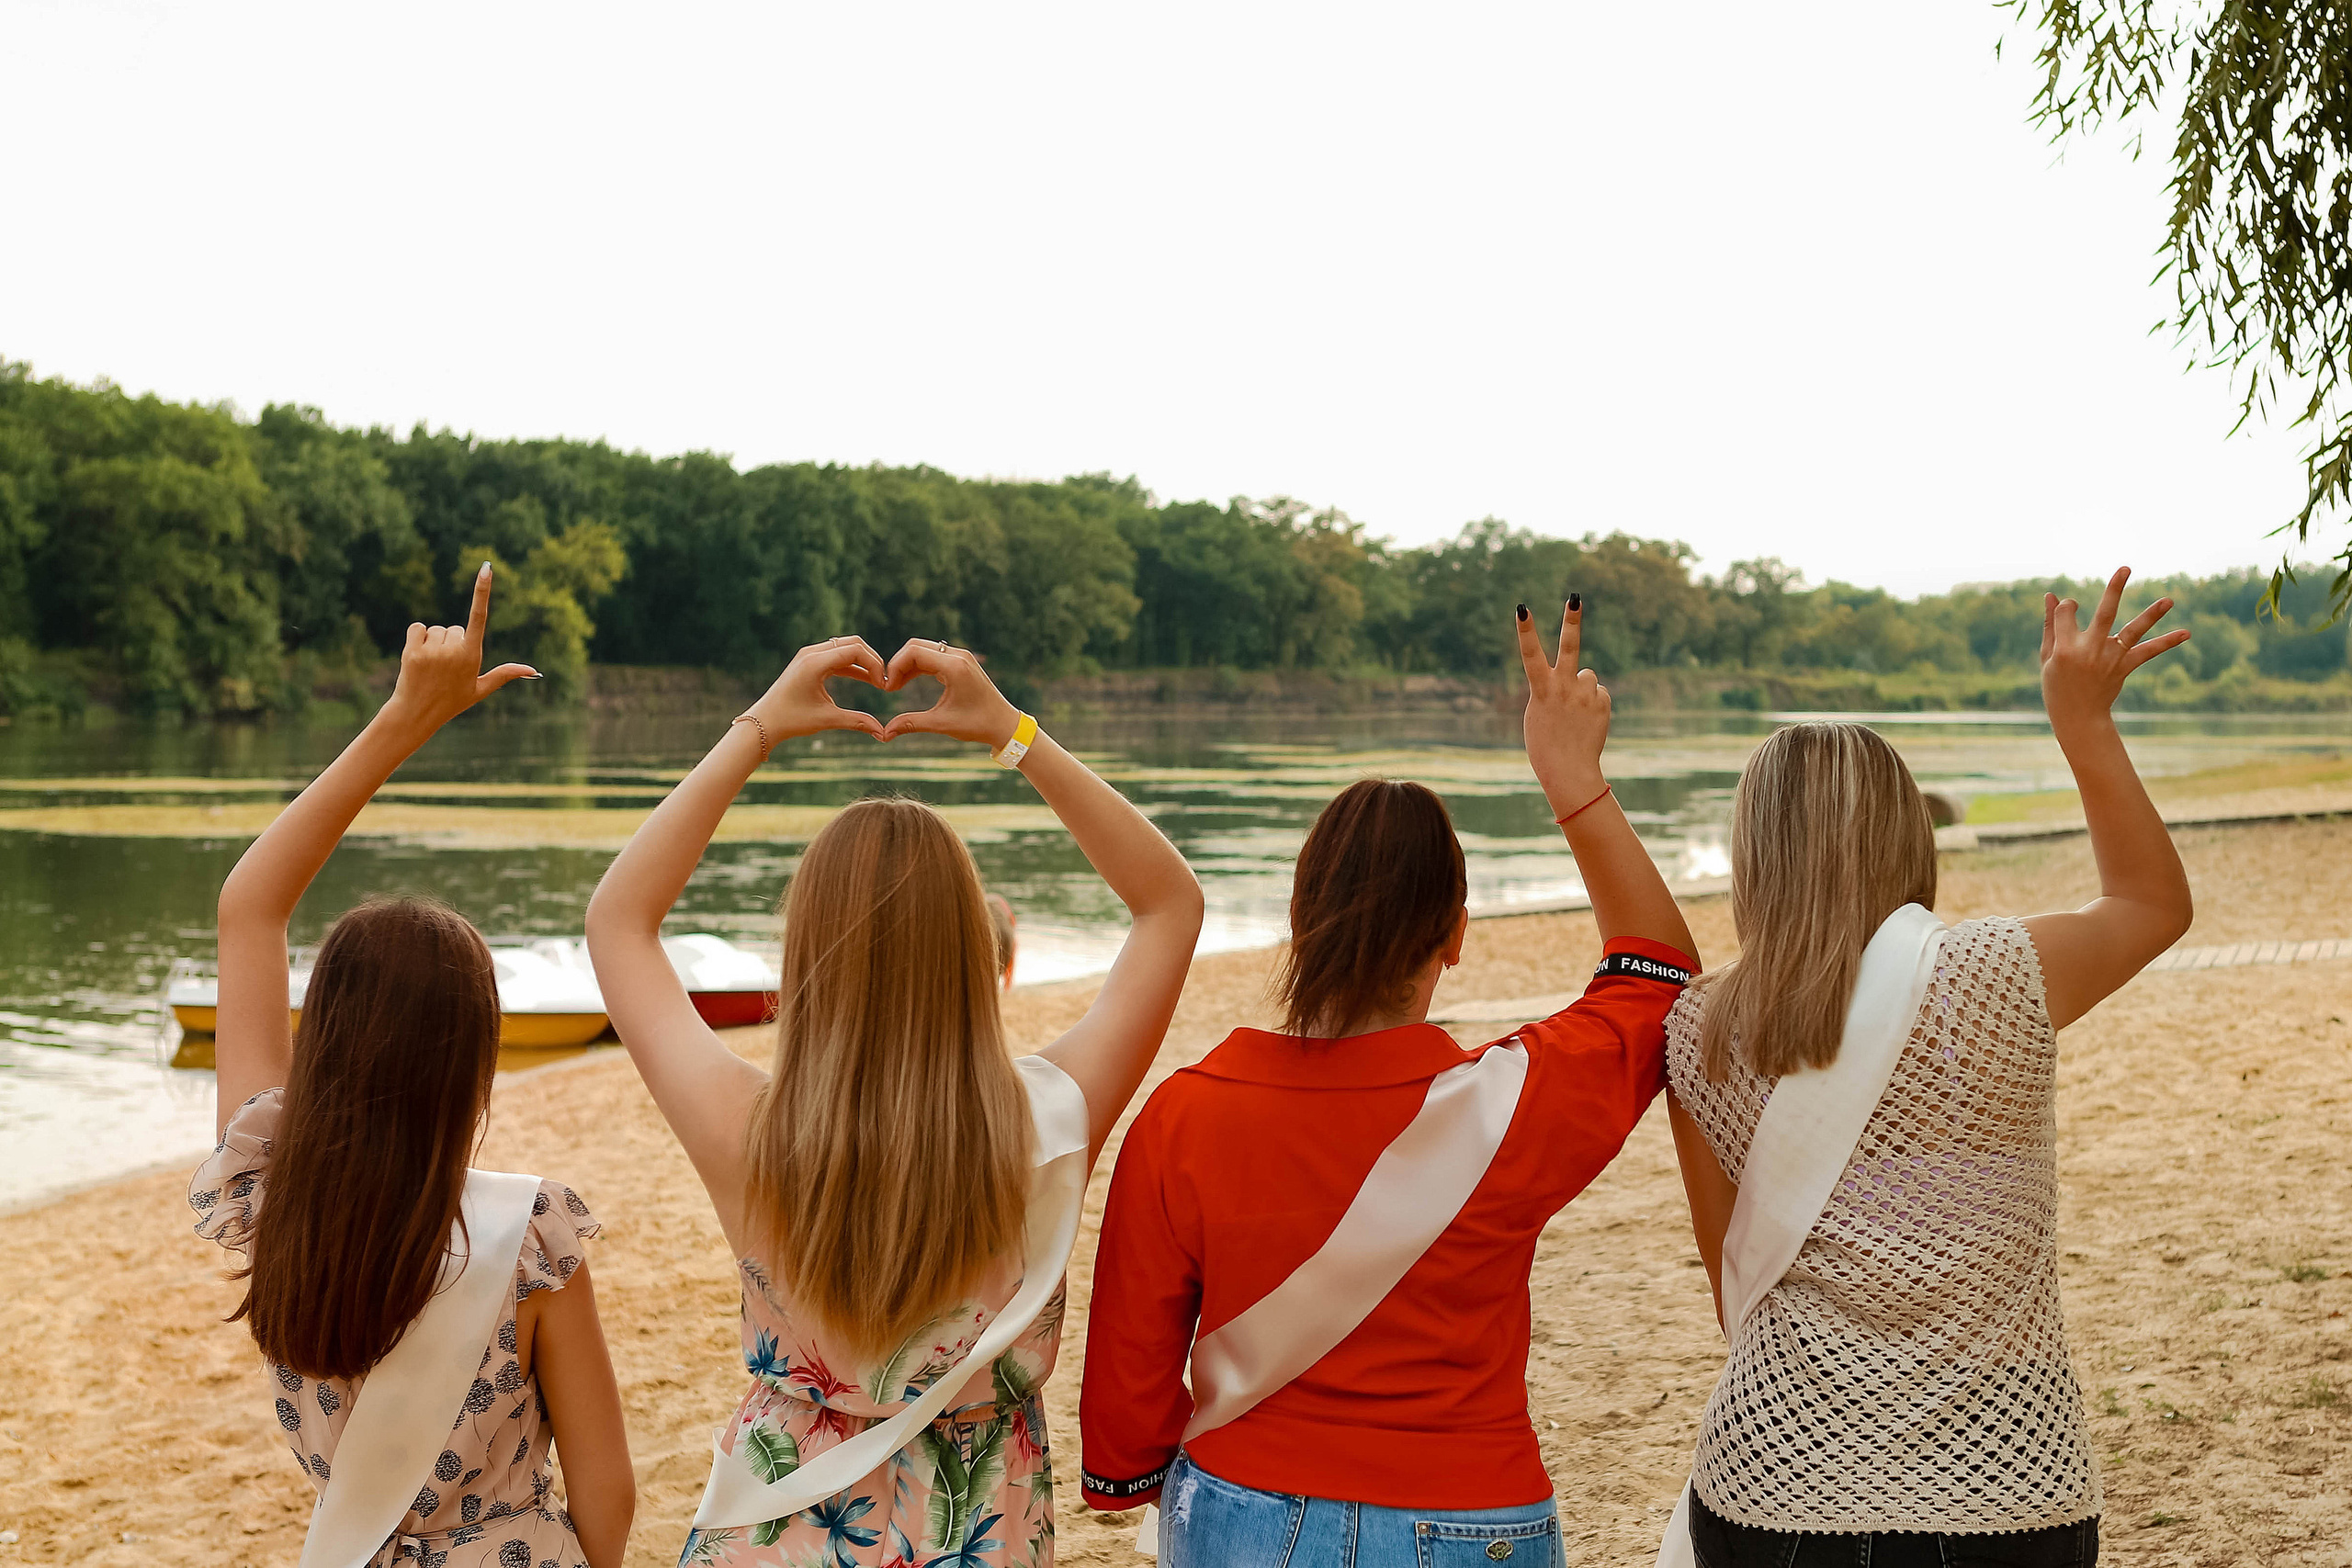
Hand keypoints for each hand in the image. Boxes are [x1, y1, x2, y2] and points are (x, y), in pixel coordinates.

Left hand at [382, 564, 538, 734]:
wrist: (416, 713)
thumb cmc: (452, 701)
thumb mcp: (480, 689)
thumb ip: (505, 674)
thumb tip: (533, 670)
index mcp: (472, 656)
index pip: (480, 616)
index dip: (483, 591)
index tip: (487, 568)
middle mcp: (454, 651)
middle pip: (455, 628)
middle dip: (452, 642)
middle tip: (445, 667)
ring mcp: (432, 651)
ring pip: (436, 629)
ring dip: (434, 642)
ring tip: (432, 665)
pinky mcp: (412, 650)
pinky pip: (417, 628)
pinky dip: (417, 637)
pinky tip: (418, 655)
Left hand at [749, 637, 887, 740]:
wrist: (764, 722)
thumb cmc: (792, 720)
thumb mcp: (827, 719)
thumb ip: (857, 722)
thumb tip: (883, 734)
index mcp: (815, 663)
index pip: (855, 650)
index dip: (874, 665)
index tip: (883, 686)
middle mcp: (811, 653)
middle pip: (853, 643)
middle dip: (872, 660)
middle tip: (883, 681)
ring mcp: (809, 655)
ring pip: (845, 647)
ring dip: (863, 662)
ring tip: (877, 682)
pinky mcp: (808, 661)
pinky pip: (836, 656)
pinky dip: (852, 665)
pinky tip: (865, 679)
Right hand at [878, 639, 1020, 747]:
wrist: (1005, 724)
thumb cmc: (978, 724)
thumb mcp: (942, 724)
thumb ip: (912, 724)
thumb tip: (885, 734)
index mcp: (954, 666)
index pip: (914, 652)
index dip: (895, 667)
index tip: (888, 688)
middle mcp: (958, 656)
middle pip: (916, 646)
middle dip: (899, 664)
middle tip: (890, 687)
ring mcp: (961, 657)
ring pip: (924, 650)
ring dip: (907, 665)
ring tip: (896, 686)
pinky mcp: (961, 662)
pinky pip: (933, 657)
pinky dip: (918, 666)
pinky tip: (908, 682)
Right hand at [1517, 596, 1610, 813]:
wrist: (1568, 770)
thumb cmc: (1544, 743)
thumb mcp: (1538, 712)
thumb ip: (1552, 688)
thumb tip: (1580, 674)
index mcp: (1541, 689)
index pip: (1530, 654)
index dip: (1525, 630)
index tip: (1522, 608)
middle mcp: (1564, 687)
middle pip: (1569, 647)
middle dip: (1571, 620)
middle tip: (1575, 598)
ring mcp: (1585, 694)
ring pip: (1588, 676)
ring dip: (1583, 687)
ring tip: (1576, 712)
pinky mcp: (1602, 703)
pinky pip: (1598, 693)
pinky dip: (1594, 703)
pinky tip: (1587, 721)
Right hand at [2040, 567, 2189, 729]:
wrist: (2078, 716)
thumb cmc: (2057, 683)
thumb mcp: (2047, 655)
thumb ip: (2051, 624)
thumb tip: (2052, 595)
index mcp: (2065, 648)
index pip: (2068, 613)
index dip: (2068, 606)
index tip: (2069, 609)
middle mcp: (2090, 651)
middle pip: (2104, 613)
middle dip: (2114, 589)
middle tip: (2126, 567)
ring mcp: (2110, 659)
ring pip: (2132, 631)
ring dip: (2151, 615)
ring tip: (2169, 600)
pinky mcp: (2125, 667)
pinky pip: (2148, 652)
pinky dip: (2167, 642)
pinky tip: (2187, 633)